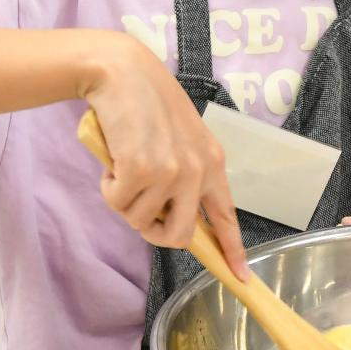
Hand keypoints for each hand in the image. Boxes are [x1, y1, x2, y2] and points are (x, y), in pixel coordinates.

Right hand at [82, 35, 246, 278]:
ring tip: (124, 165)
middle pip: (181, 235)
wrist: (122, 71)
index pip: (226, 216)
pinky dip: (108, 187)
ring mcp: (170, 172)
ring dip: (124, 200)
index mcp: (213, 163)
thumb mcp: (182, 137)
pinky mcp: (140, 170)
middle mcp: (197, 171)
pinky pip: (118, 203)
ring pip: (141, 220)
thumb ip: (185, 173)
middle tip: (139, 209)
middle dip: (155, 232)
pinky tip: (113, 160)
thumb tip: (171, 215)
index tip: (241, 277)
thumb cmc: (147, 102)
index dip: (232, 250)